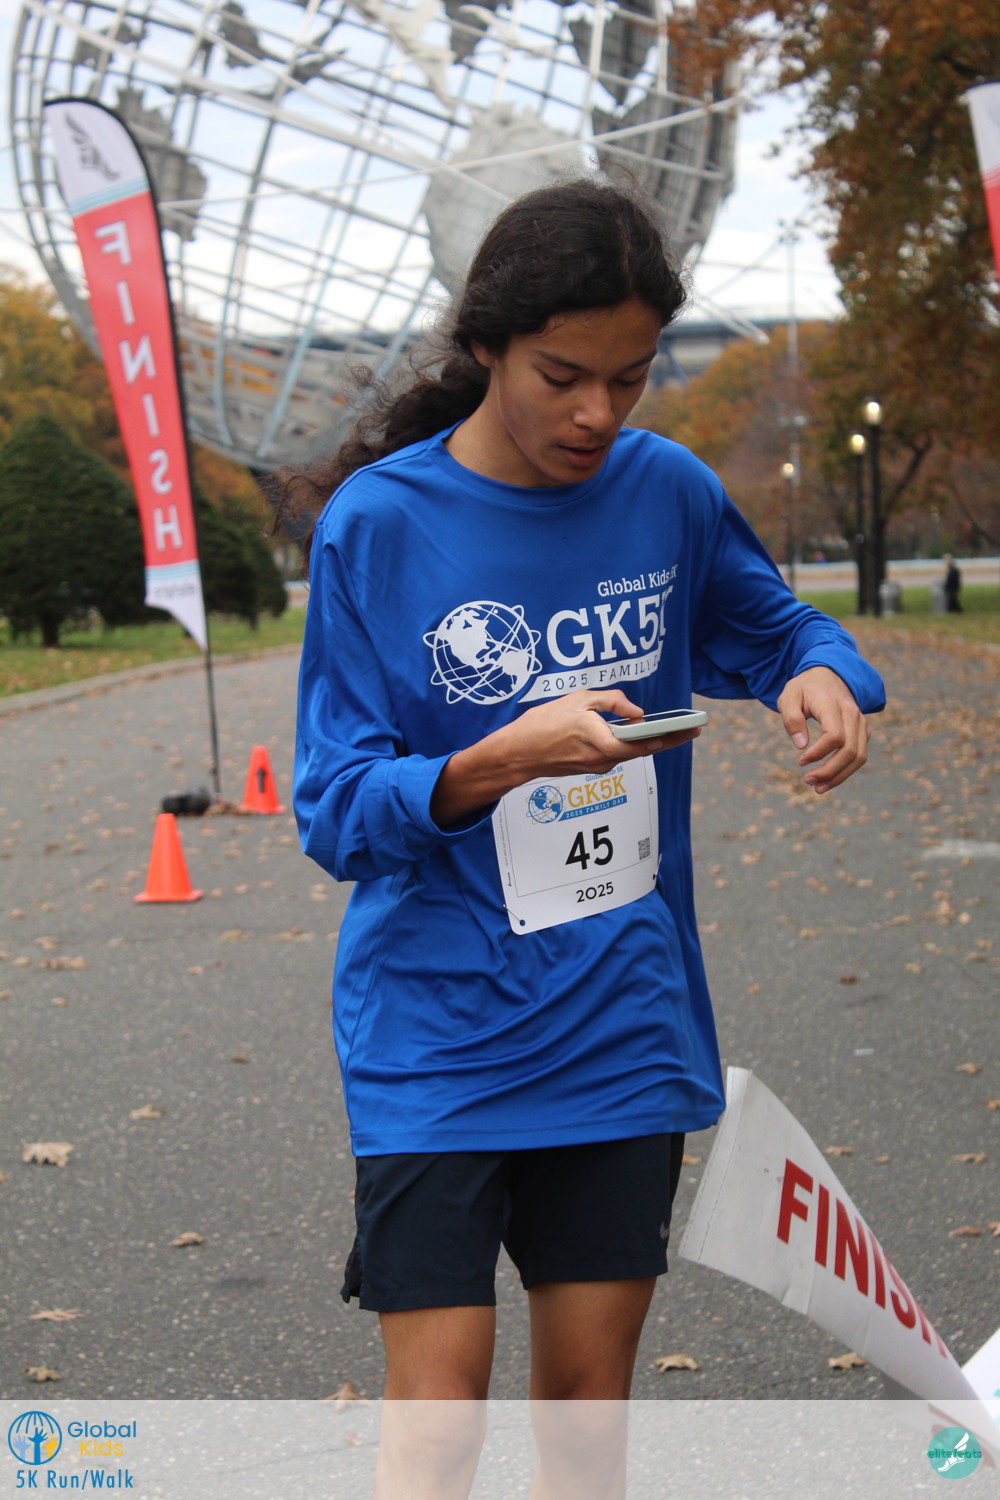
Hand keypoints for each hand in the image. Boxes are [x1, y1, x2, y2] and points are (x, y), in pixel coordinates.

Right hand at [431, 689, 700, 827]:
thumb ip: (611, 702)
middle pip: (642, 749)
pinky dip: (624, 742)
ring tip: (664, 727)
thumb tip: (636, 711)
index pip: (647, 742)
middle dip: (666, 738)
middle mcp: (604, 760)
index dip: (672, 736)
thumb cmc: (543, 725)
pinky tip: (629, 732)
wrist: (517, 754)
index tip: (692, 730)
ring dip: (643, 739)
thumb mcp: (578, 700)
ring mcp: (596, 766)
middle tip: (688, 729)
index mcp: (604, 743)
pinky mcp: (588, 766)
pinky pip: (613, 752)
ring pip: (627, 751)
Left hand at [777, 666, 869, 793]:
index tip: (800, 761)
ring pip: (859, 756)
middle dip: (829, 771)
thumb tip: (801, 746)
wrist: (828, 674)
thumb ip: (792, 719)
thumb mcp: (788, 697)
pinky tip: (828, 779)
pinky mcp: (863, 731)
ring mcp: (861, 723)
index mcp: (833, 705)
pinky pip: (859, 755)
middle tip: (807, 781)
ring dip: (840, 776)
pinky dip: (846, 770)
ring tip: (818, 788)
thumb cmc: (804, 688)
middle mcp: (852, 714)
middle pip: (850, 750)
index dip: (819, 753)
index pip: (835, 735)